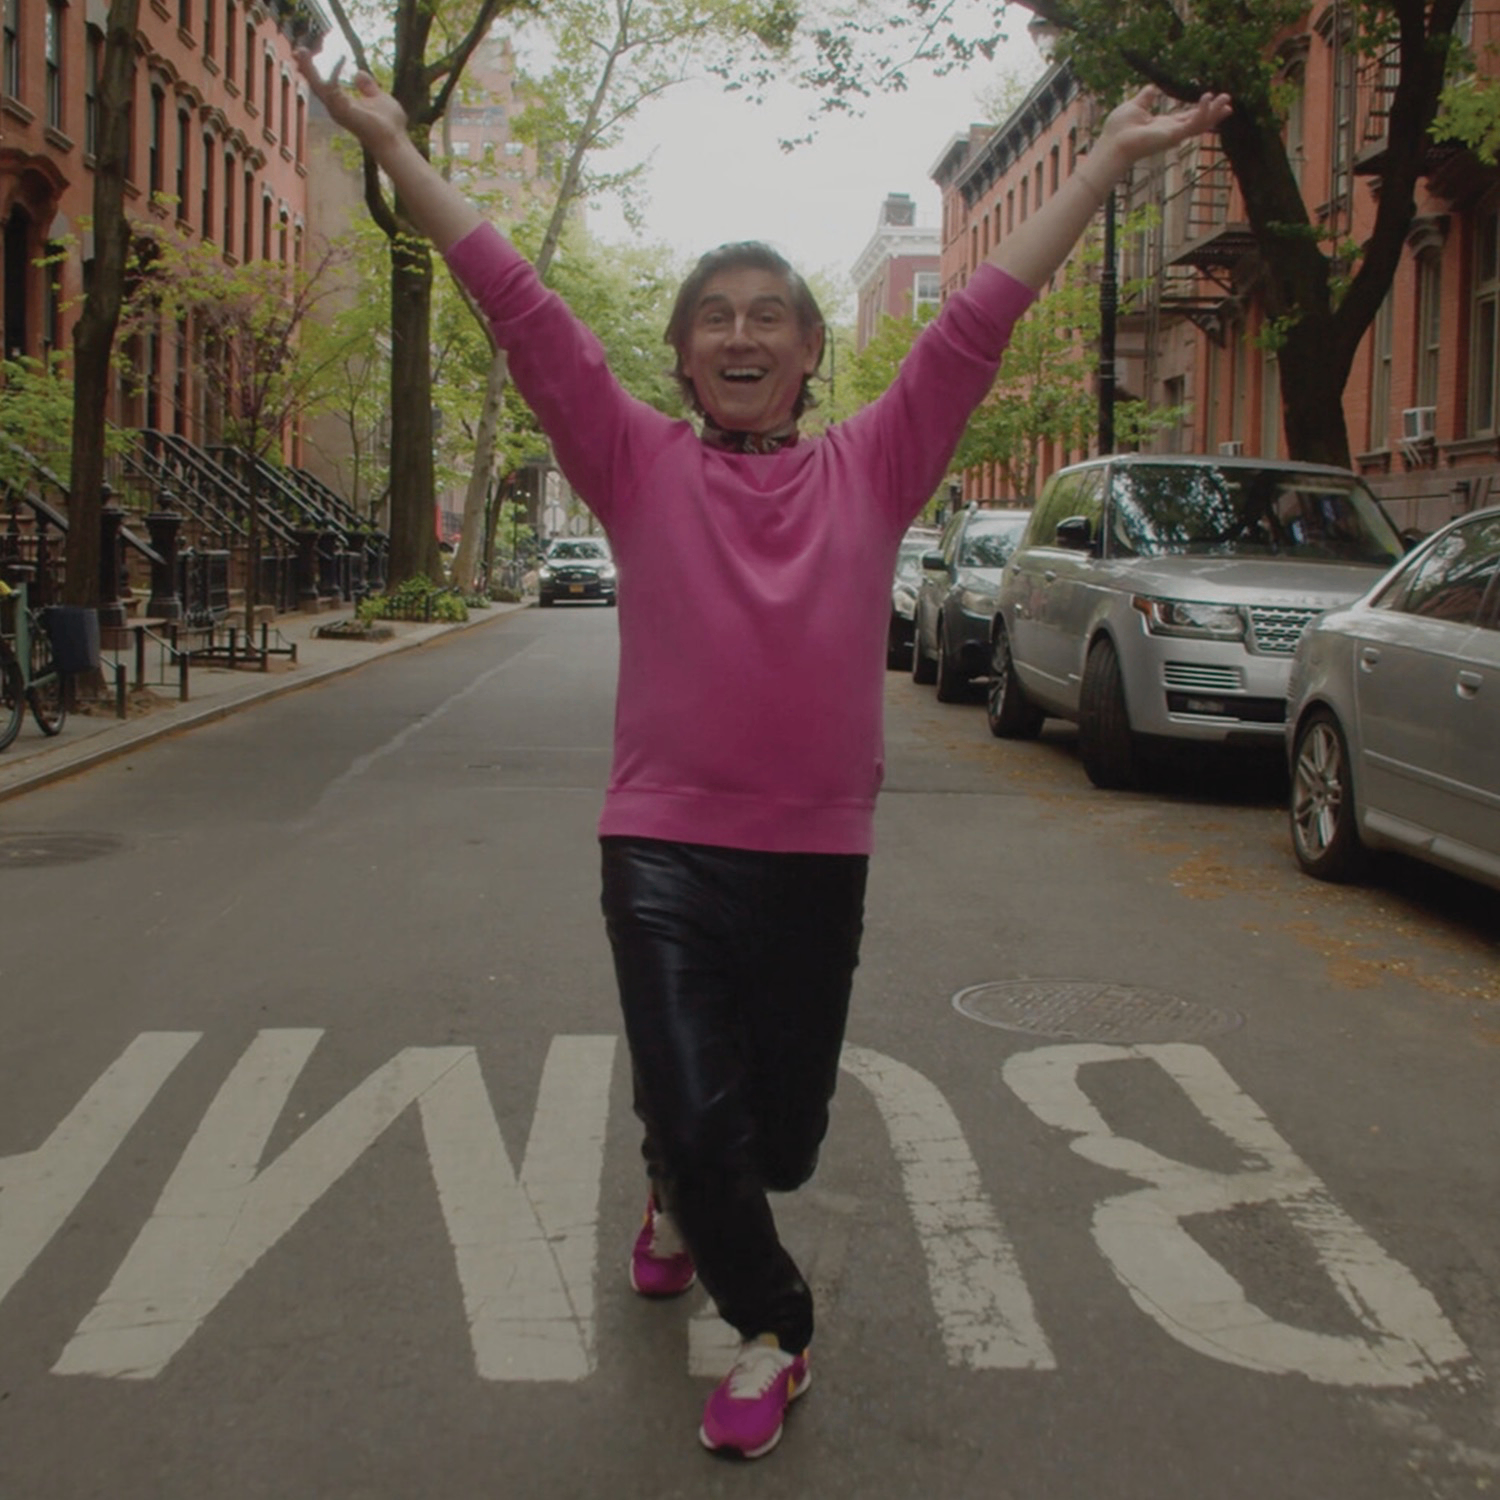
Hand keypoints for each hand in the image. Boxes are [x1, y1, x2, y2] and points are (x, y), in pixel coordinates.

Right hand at [294, 49, 407, 153]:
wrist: (396, 140)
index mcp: (344, 104)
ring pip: (318, 87)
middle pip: (317, 85)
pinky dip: (333, 73)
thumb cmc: (390, 125)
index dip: (318, 71)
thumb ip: (368, 87)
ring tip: (301, 51)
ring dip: (309, 69)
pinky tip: (338, 59)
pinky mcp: (343, 112)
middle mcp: (337, 108)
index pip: (325, 84)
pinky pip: (333, 89)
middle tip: (298, 50)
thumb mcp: (379, 98)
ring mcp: (338, 111)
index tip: (310, 55)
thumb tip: (358, 73)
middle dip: (306, 68)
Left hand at [1097, 84, 1232, 172]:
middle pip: (1198, 122)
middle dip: (1213, 113)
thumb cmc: (1119, 128)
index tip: (1213, 100)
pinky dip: (1202, 111)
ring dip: (1214, 112)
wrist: (1113, 142)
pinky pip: (1192, 123)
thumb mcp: (1136, 106)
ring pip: (1200, 124)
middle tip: (1229, 103)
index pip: (1186, 117)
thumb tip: (1151, 88)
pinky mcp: (1173, 136)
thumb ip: (1146, 98)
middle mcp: (1171, 131)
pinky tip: (1208, 99)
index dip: (1200, 109)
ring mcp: (1173, 135)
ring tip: (1226, 100)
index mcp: (1163, 125)